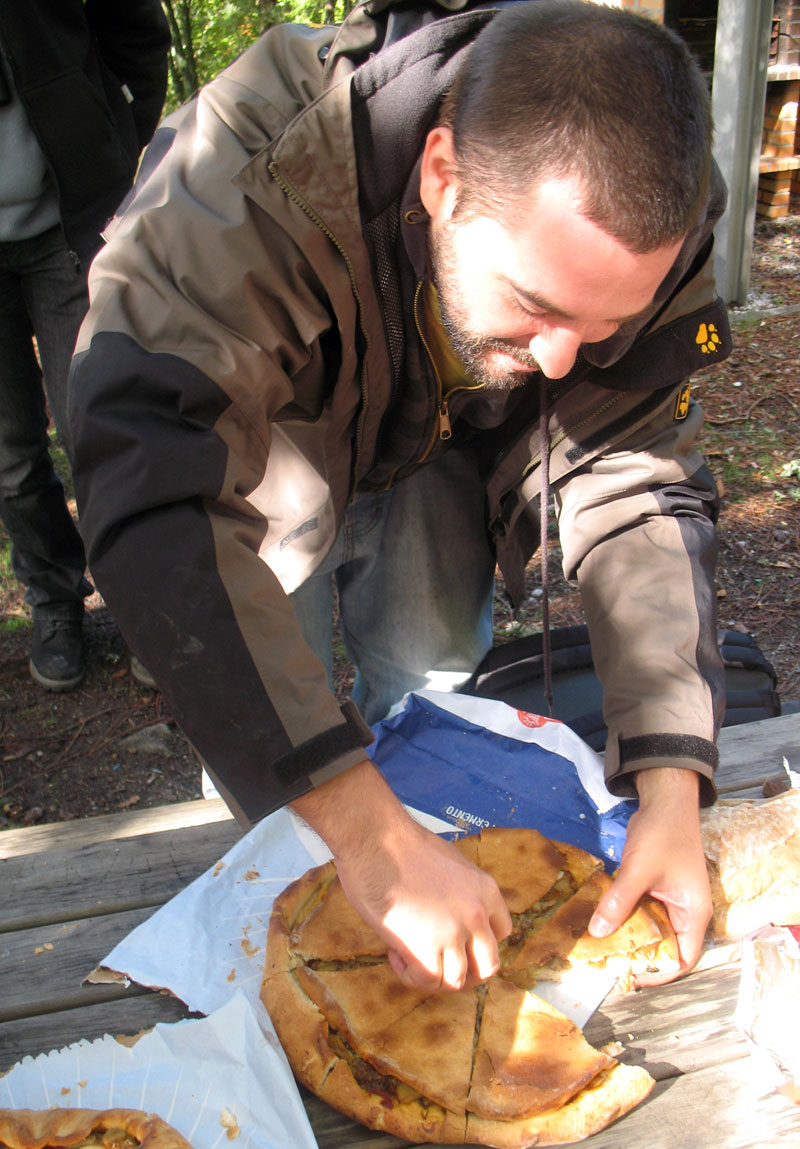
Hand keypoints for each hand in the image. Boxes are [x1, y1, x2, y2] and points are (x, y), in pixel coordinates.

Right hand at [290, 759, 511, 992]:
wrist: (376, 840)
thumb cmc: (400, 846)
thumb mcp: (448, 864)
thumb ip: (458, 894)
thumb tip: (446, 916)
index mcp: (485, 889)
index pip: (501, 932)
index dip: (477, 943)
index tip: (456, 941)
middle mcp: (477, 914)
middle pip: (488, 965)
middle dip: (464, 971)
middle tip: (438, 963)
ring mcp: (454, 934)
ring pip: (458, 980)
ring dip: (434, 976)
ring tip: (408, 955)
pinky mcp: (426, 950)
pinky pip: (427, 982)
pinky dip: (410, 976)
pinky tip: (395, 954)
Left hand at [588, 767, 711, 985]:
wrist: (665, 801)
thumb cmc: (663, 834)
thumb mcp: (639, 869)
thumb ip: (619, 901)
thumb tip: (597, 932)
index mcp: (693, 914)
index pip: (683, 959)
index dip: (660, 974)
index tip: (632, 977)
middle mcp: (685, 911)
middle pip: (666, 947)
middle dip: (640, 957)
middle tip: (609, 963)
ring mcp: (671, 899)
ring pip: (651, 929)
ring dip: (630, 936)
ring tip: (601, 946)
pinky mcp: (656, 887)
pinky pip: (642, 910)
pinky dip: (625, 916)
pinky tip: (603, 919)